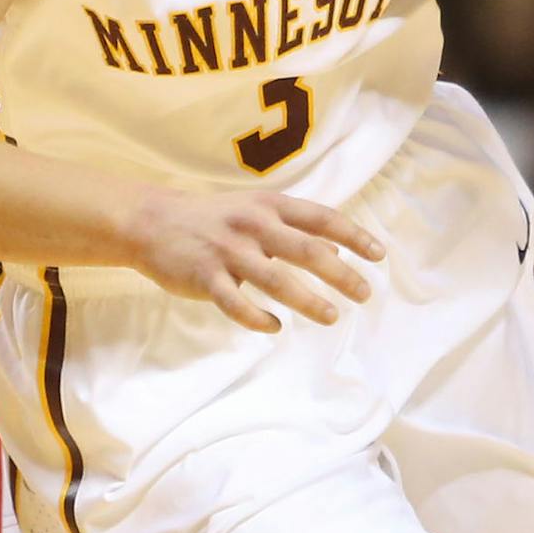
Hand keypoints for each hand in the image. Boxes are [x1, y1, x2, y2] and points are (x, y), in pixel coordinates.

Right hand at [127, 190, 384, 332]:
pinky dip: (258, 318)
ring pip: (276, 279)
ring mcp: (228, 251)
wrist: (153, 221)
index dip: (354, 236)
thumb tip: (341, 256)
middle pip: (307, 251)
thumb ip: (296, 230)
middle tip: (365, 294)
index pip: (321, 219)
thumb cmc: (214, 218)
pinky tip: (275, 327)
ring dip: (308, 300)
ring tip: (332, 316)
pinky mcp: (205, 277)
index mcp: (269, 206)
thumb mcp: (257, 211)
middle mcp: (253, 225)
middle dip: (341, 275)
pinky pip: (236, 303)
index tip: (380, 255)